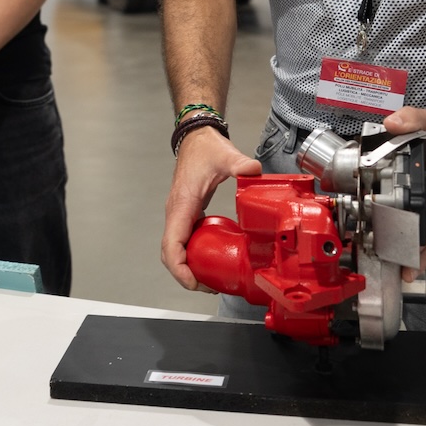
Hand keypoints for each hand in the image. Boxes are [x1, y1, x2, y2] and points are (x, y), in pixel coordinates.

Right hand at [161, 127, 258, 291]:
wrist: (196, 137)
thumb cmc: (204, 148)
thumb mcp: (224, 156)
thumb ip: (240, 164)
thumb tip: (255, 172)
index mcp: (182, 205)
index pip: (171, 245)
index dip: (180, 269)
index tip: (194, 282)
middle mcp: (176, 212)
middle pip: (170, 253)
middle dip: (185, 275)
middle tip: (207, 287)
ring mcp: (180, 214)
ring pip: (175, 249)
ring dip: (188, 267)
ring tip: (210, 279)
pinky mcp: (187, 213)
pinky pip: (184, 240)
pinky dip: (193, 254)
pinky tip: (211, 257)